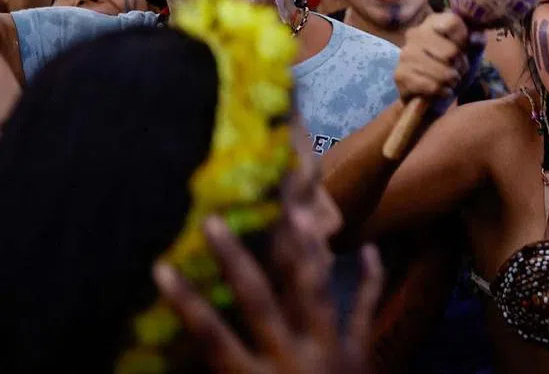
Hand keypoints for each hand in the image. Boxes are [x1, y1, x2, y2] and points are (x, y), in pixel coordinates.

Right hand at [156, 212, 382, 373]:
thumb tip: (172, 364)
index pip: (211, 337)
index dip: (186, 303)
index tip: (160, 268)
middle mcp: (290, 360)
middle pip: (258, 300)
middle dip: (235, 260)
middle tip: (213, 220)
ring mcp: (330, 351)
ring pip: (312, 290)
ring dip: (302, 249)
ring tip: (293, 209)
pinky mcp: (362, 352)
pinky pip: (366, 308)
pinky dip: (370, 278)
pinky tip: (370, 246)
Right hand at [395, 13, 470, 102]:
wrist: (433, 93)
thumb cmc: (453, 66)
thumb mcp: (471, 50)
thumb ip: (478, 39)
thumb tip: (475, 39)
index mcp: (433, 21)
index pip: (453, 23)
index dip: (464, 40)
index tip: (462, 49)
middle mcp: (415, 33)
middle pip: (451, 52)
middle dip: (460, 66)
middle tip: (456, 70)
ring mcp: (405, 54)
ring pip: (442, 72)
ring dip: (452, 81)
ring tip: (449, 81)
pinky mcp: (400, 74)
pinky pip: (432, 86)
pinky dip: (442, 91)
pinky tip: (440, 90)